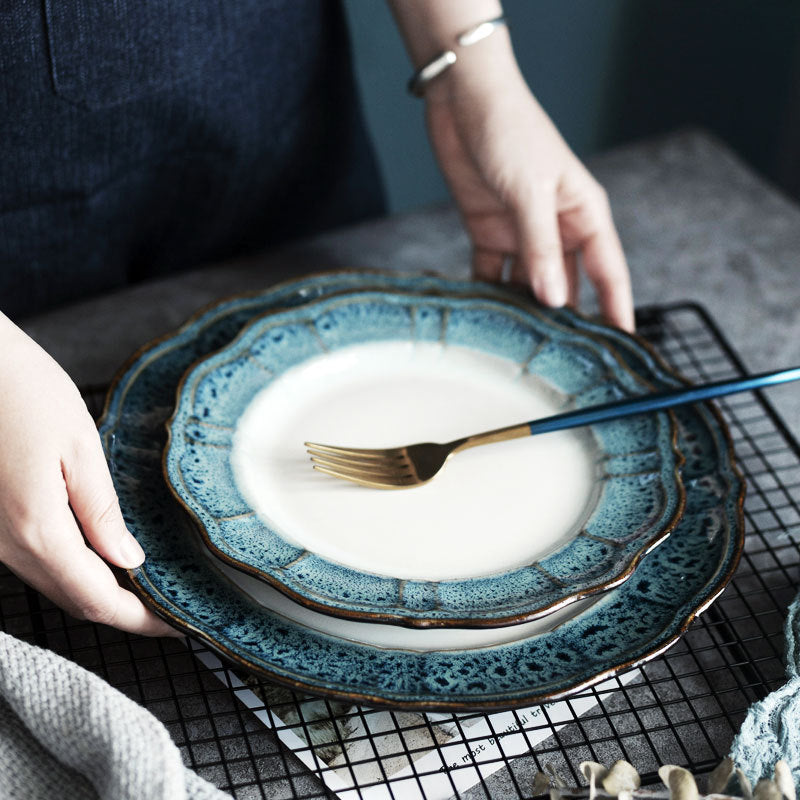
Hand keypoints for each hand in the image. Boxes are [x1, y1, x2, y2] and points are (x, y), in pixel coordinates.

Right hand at [0, 315, 176, 635]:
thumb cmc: (22, 391)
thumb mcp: (78, 445)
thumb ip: (101, 510)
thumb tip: (128, 559)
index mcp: (37, 529)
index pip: (97, 599)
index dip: (141, 620)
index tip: (180, 624)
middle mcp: (8, 545)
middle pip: (75, 601)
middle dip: (126, 614)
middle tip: (173, 611)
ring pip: (55, 586)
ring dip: (101, 596)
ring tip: (149, 591)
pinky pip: (38, 564)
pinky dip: (76, 574)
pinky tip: (105, 561)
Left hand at [424, 42, 634, 330]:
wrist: (464, 101)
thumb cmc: (511, 131)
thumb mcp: (530, 190)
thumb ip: (540, 246)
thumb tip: (552, 298)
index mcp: (584, 214)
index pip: (609, 271)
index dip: (616, 308)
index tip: (621, 346)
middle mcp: (557, 229)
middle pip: (568, 285)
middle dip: (565, 319)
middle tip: (562, 359)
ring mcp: (523, 234)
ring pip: (529, 285)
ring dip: (523, 311)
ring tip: (519, 345)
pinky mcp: (490, 233)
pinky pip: (493, 274)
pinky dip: (489, 295)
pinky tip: (485, 318)